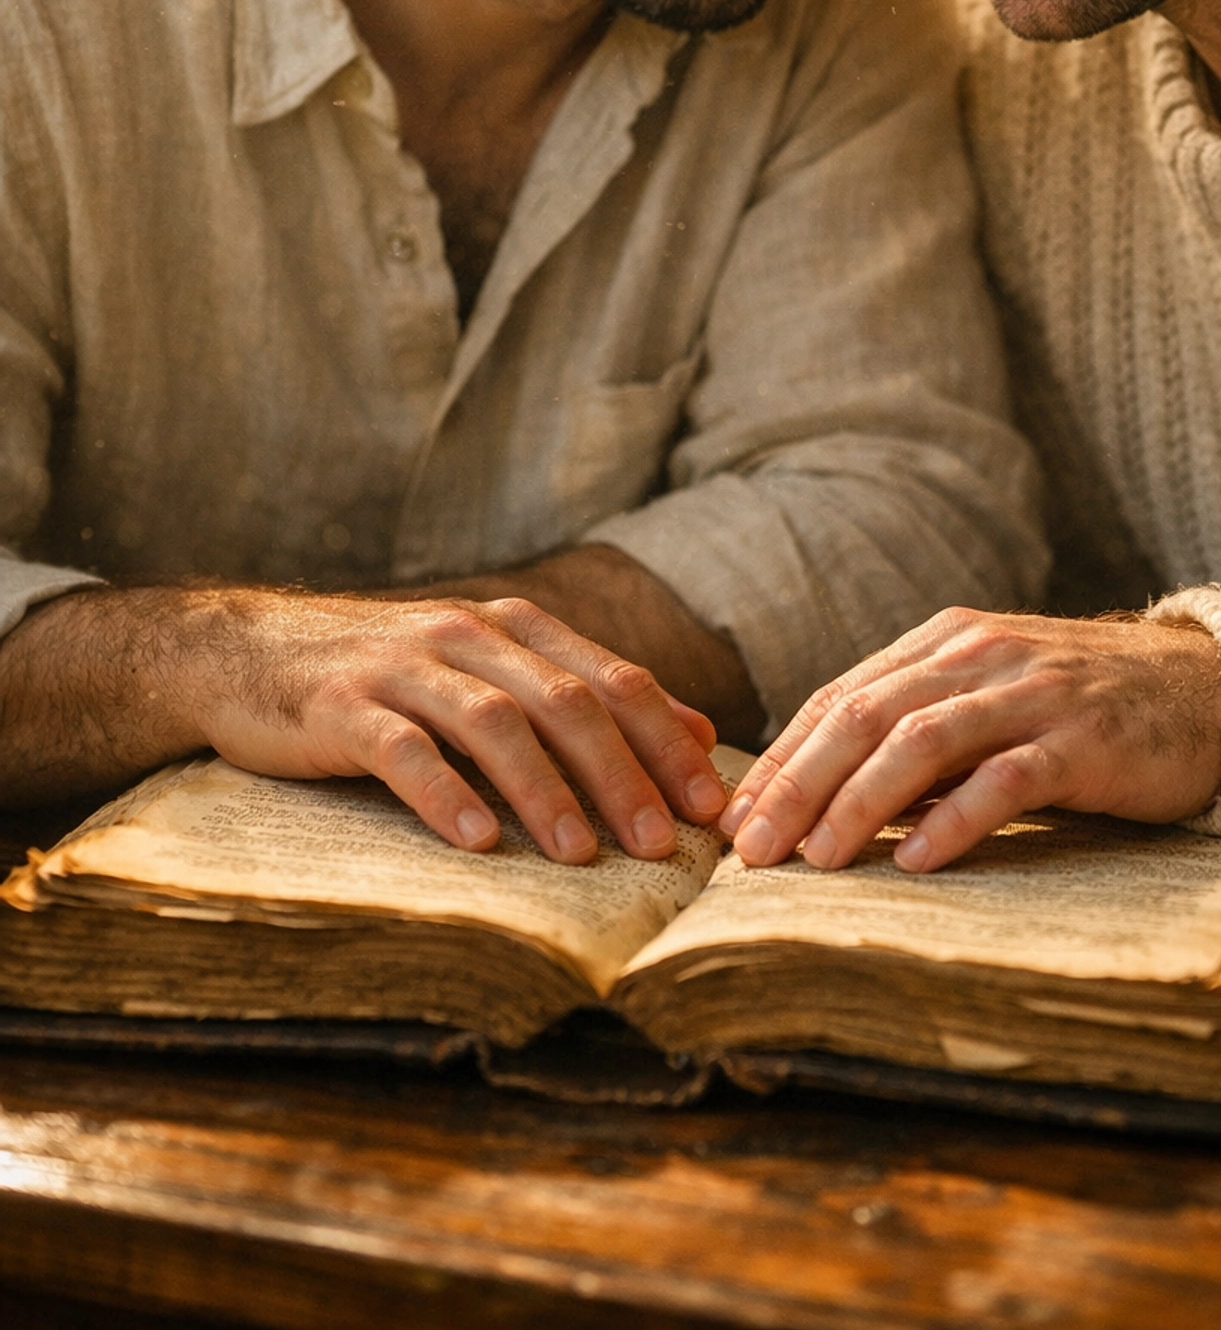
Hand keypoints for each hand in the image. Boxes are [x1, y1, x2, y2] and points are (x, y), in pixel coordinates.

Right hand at [0, 584, 726, 860]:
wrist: (249, 652)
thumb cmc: (390, 678)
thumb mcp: (494, 673)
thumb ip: (588, 696)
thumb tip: (697, 736)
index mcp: (514, 628)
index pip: (611, 679)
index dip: (666, 742)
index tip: (710, 809)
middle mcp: (467, 636)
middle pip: (564, 701)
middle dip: (621, 774)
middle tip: (659, 846)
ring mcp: (402, 667)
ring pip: (493, 722)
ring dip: (544, 790)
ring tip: (580, 854)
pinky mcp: (341, 706)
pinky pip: (402, 749)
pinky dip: (445, 793)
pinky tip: (477, 841)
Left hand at [719, 607, 1220, 872]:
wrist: (1208, 691)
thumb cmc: (1085, 708)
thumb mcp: (990, 699)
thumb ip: (919, 730)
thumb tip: (824, 796)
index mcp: (945, 641)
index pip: (840, 697)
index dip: (781, 758)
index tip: (733, 817)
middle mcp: (979, 657)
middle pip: (864, 716)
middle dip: (797, 784)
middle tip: (750, 848)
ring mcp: (1032, 695)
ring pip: (920, 741)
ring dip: (857, 802)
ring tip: (815, 859)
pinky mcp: (1083, 741)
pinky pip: (1006, 778)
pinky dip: (954, 819)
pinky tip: (916, 859)